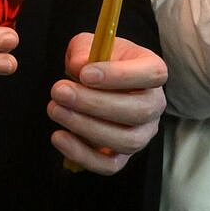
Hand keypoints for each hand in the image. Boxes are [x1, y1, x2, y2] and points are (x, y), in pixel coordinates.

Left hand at [48, 34, 167, 174]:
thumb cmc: (95, 61)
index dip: (120, 76)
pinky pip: (110, 165)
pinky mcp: (124, 154)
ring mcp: (143, 133)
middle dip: (94, 103)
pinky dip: (83, 155)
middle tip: (59, 91)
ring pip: (126, 140)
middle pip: (138, 111)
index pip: (152, 74)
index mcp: (153, 71)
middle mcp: (155, 104)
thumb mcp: (88, 45)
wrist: (94, 82)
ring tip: (55, 109)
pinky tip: (59, 137)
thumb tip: (80, 68)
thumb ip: (84, 52)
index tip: (85, 74)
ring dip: (86, 127)